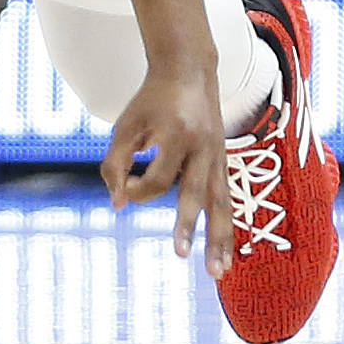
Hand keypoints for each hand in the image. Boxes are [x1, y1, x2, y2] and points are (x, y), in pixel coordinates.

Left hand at [100, 57, 228, 263]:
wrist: (190, 70)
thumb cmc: (151, 99)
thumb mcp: (126, 124)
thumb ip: (115, 162)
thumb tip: (118, 205)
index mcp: (177, 134)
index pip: (156, 178)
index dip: (135, 188)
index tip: (121, 185)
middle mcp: (203, 147)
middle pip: (196, 193)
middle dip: (187, 224)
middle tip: (181, 254)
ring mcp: (218, 157)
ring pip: (221, 204)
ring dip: (220, 240)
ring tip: (218, 273)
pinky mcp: (224, 163)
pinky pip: (227, 201)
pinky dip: (226, 229)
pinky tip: (225, 256)